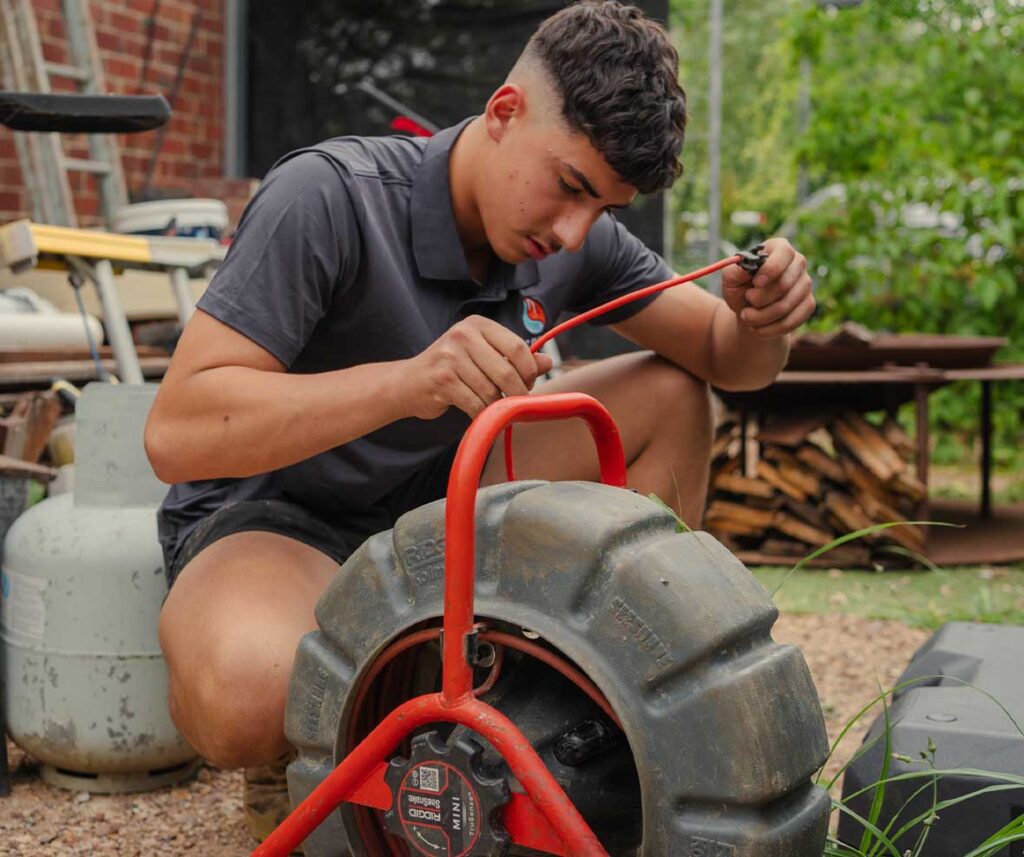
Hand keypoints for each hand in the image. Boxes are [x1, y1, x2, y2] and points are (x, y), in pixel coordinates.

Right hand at [404, 315, 552, 418]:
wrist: (408, 382)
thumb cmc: (451, 368)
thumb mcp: (482, 355)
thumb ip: (514, 358)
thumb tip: (548, 362)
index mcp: (477, 325)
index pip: (517, 347)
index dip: (529, 371)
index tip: (528, 384)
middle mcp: (463, 335)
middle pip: (507, 372)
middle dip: (517, 393)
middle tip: (516, 402)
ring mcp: (450, 357)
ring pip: (491, 391)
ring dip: (497, 406)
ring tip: (492, 406)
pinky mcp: (442, 379)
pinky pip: (475, 404)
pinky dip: (482, 414)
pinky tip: (478, 413)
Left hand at [721, 237, 814, 336]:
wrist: (749, 311)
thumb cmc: (740, 289)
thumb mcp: (731, 279)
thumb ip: (735, 271)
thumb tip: (745, 267)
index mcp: (779, 248)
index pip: (784, 253)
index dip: (771, 269)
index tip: (757, 283)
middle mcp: (797, 263)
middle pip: (784, 284)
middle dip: (759, 299)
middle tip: (746, 301)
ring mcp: (806, 283)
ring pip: (786, 305)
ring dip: (760, 317)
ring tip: (747, 316)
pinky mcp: (808, 304)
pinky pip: (793, 320)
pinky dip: (771, 328)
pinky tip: (759, 327)